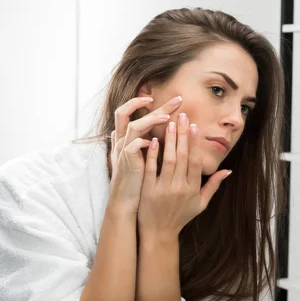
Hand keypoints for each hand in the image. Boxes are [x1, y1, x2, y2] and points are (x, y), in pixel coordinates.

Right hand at [108, 95, 182, 214]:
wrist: (127, 201)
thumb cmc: (137, 180)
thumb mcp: (143, 157)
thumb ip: (148, 142)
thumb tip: (160, 131)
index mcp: (125, 137)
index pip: (128, 112)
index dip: (140, 101)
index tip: (166, 101)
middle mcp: (121, 140)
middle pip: (129, 113)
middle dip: (155, 105)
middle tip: (178, 99)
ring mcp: (122, 150)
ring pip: (134, 126)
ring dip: (152, 120)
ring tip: (169, 117)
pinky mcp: (126, 162)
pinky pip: (133, 146)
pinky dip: (144, 142)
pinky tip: (157, 142)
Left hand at [137, 112, 231, 242]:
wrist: (159, 234)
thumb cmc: (181, 217)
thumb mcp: (201, 204)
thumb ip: (213, 185)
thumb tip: (228, 170)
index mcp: (193, 189)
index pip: (195, 162)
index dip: (195, 144)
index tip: (195, 126)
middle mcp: (180, 188)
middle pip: (183, 157)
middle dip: (183, 135)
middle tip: (183, 116)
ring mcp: (164, 189)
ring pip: (169, 160)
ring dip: (170, 140)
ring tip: (170, 123)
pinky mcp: (149, 190)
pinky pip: (151, 169)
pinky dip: (153, 154)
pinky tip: (153, 140)